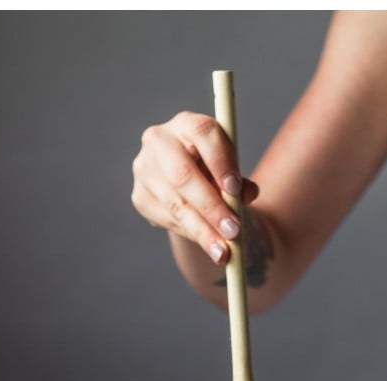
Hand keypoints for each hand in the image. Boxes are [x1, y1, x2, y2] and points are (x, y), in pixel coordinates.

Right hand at [130, 111, 258, 265]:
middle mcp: (158, 141)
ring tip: (223, 252)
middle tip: (233, 231)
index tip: (236, 189)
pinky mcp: (139, 196)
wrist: (184, 181)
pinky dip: (190, 233)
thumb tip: (247, 194)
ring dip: (201, 231)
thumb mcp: (229, 169)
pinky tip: (207, 244)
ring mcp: (144, 170)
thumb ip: (240, 180)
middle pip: (184, 176)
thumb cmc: (213, 169)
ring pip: (175, 204)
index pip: (203, 135)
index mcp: (186, 123)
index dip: (221, 162)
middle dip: (211, 207)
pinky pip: (167, 219)